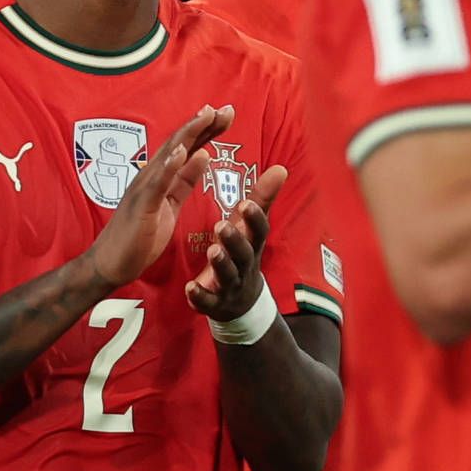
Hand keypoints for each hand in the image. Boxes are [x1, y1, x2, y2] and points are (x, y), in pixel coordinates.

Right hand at [87, 103, 227, 292]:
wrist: (112, 264)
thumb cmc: (140, 235)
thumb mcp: (170, 204)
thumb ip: (184, 180)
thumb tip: (202, 155)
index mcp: (161, 177)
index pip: (186, 147)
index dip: (205, 130)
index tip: (226, 114)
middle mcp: (150, 176)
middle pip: (179, 144)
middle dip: (202, 125)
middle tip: (225, 108)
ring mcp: (144, 189)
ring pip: (168, 156)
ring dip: (187, 135)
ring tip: (206, 116)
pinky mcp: (141, 206)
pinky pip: (157, 184)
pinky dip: (169, 166)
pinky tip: (182, 152)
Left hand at [180, 161, 287, 322]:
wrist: (241, 302)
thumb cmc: (243, 254)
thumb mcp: (253, 229)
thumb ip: (263, 199)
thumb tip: (280, 168)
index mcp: (252, 245)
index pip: (258, 231)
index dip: (254, 219)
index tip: (245, 203)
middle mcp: (244, 265)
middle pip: (243, 253)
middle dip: (234, 240)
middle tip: (221, 225)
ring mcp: (230, 285)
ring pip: (228, 275)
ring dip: (220, 264)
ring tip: (212, 251)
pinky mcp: (214, 302)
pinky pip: (207, 301)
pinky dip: (200, 296)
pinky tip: (190, 287)